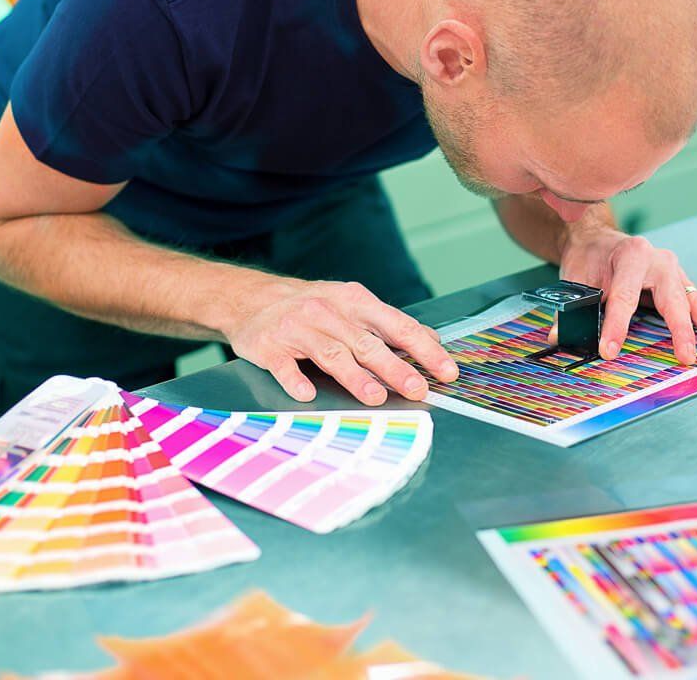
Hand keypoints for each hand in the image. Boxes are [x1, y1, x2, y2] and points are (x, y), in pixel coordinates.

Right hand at [224, 278, 458, 404]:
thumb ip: (388, 324)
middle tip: (418, 389)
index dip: (424, 349)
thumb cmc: (311, 307)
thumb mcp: (352, 305)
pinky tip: (308, 395)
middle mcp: (329, 312)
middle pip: (367, 343)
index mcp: (355, 301)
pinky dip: (296, 380)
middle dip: (396, 368)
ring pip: (332, 354)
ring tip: (376, 397)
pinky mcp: (270, 346)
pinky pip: (284, 365)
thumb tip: (430, 340)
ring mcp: (298, 328)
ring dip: (355, 377)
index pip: (398, 325)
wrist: (251, 299)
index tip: (446, 370)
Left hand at [559, 225, 696, 363]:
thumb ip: (570, 309)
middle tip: (687, 357)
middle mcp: (659, 260)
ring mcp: (674, 271)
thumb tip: (559, 339)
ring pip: (695, 300)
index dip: (616, 326)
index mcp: (630, 255)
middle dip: (681, 330)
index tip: (609, 351)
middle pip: (673, 299)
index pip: (625, 296)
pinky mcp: (681, 281)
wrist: (598, 238)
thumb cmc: (588, 259)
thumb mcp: (574, 279)